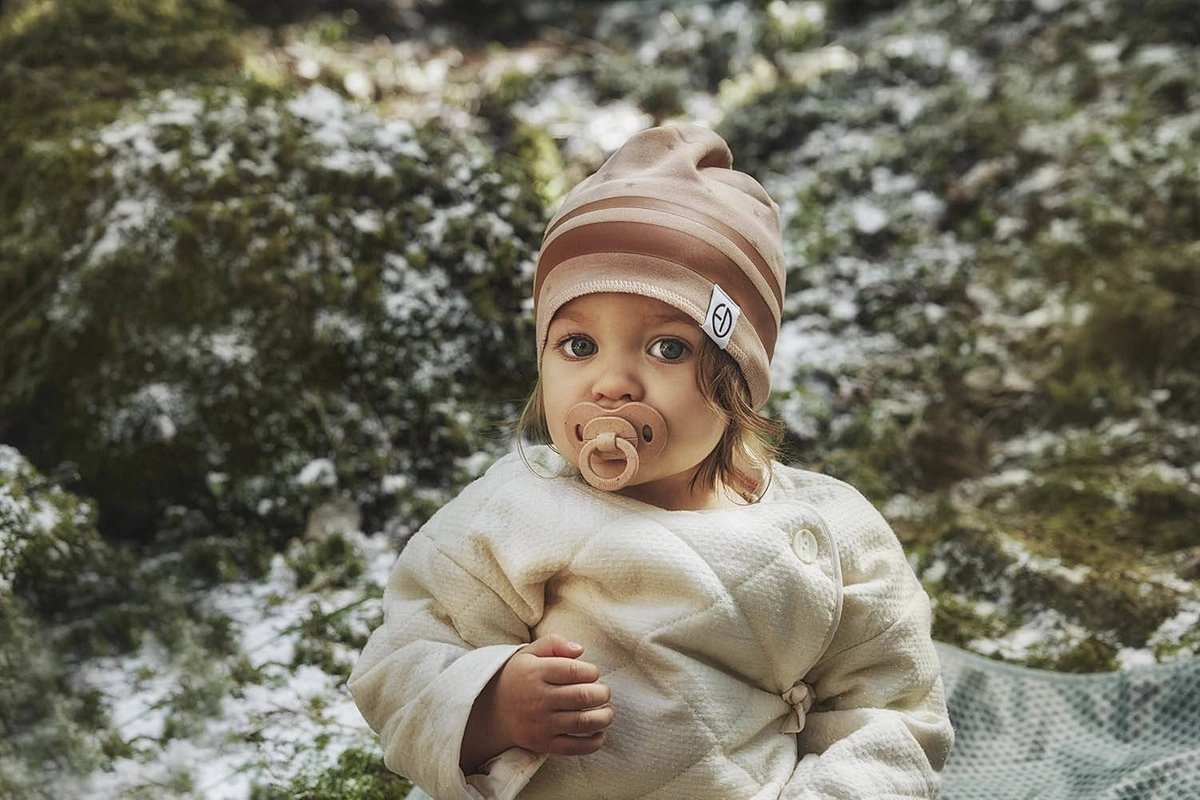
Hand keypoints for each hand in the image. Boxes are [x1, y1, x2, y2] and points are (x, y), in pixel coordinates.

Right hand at [460, 634, 612, 771]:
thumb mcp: (530, 652)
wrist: (491, 710)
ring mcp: (541, 724)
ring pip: (583, 722)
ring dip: (604, 717)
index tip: (592, 674)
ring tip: (607, 711)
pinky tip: (599, 733)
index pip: (574, 670)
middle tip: (604, 692)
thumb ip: (555, 643)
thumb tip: (580, 650)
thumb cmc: (519, 676)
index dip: (592, 671)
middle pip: (583, 696)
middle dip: (602, 693)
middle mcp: (539, 699)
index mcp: (536, 673)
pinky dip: (593, 743)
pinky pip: (574, 747)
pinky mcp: (543, 744)